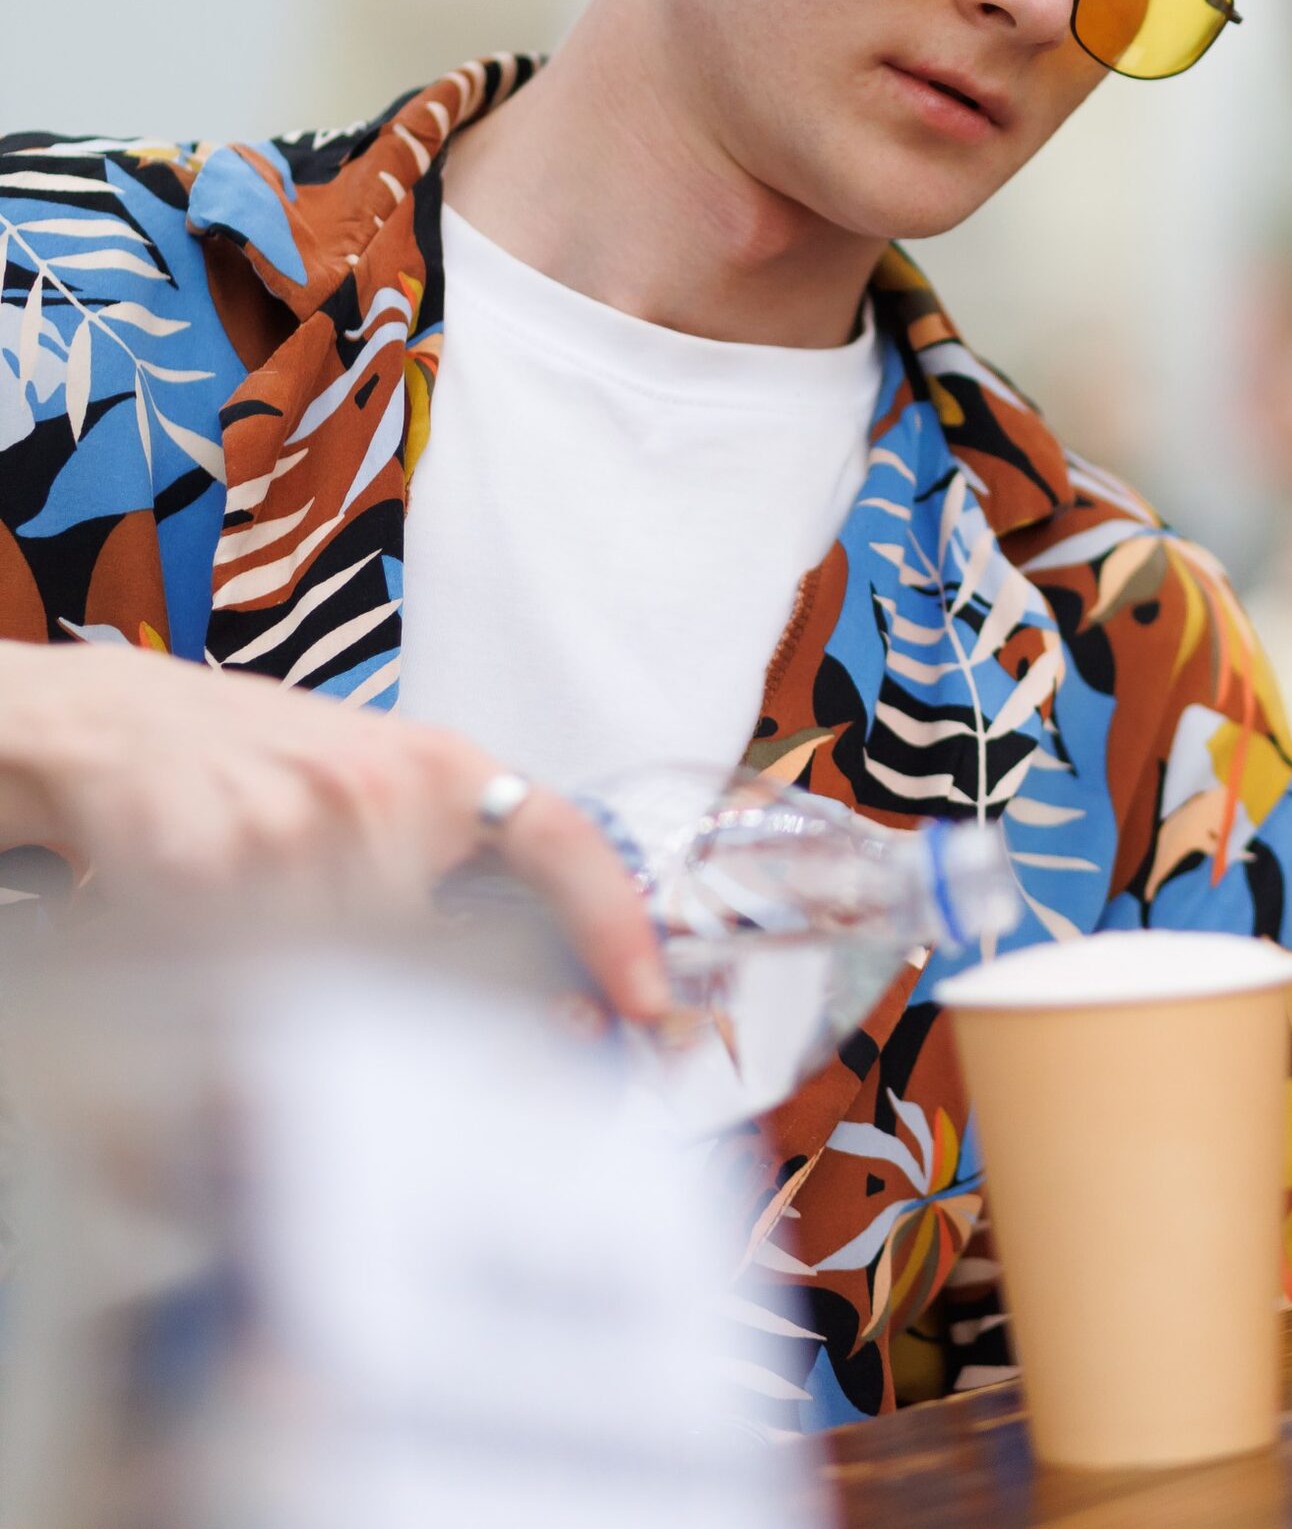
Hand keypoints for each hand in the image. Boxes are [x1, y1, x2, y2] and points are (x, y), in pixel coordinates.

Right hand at [0, 641, 667, 1020]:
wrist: (124, 728)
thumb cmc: (267, 774)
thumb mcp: (383, 792)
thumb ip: (459, 877)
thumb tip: (552, 1008)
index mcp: (438, 767)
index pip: (561, 840)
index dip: (615, 923)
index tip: (648, 1006)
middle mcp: (379, 787)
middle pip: (447, 961)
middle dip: (440, 1036)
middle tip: (425, 1083)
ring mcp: (294, 823)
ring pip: (346, 985)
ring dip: (320, 1028)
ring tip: (274, 1000)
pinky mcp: (206, 863)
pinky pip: (253, 988)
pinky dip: (245, 1020)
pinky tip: (218, 985)